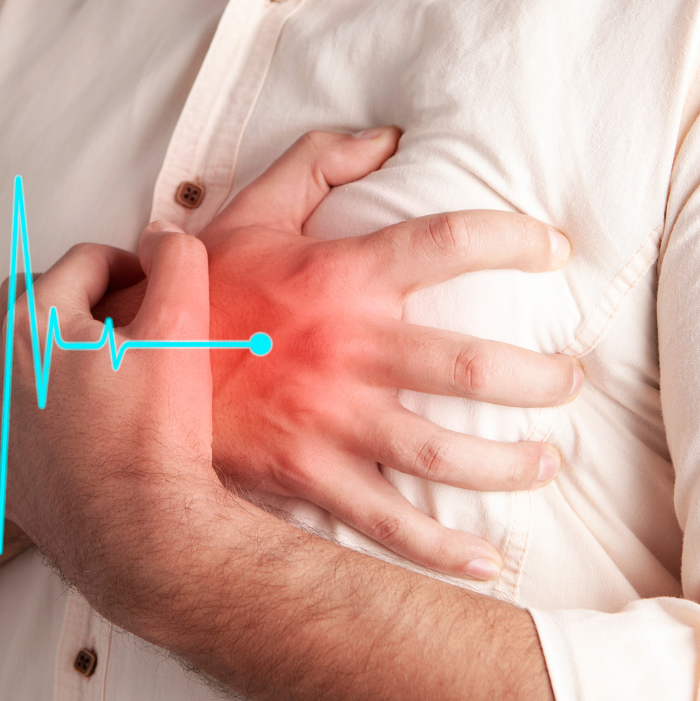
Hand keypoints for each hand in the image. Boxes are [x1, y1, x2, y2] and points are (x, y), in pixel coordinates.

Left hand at [0, 232, 220, 614]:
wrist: (141, 527)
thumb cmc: (158, 429)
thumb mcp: (182, 327)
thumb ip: (176, 262)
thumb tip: (160, 234)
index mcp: (37, 321)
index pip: (82, 264)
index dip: (126, 263)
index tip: (158, 281)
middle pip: (18, 302)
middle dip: (61, 293)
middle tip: (113, 309)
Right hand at [204, 129, 578, 575]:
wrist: (127, 376)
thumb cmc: (197, 294)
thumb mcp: (248, 214)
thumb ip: (317, 164)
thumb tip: (390, 136)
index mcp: (339, 277)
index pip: (449, 241)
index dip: (517, 239)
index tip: (557, 252)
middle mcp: (346, 351)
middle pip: (470, 367)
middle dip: (540, 379)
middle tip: (572, 380)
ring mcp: (328, 421)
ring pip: (442, 454)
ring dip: (509, 464)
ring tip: (547, 461)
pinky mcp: (306, 476)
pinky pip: (385, 522)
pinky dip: (438, 551)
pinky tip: (484, 564)